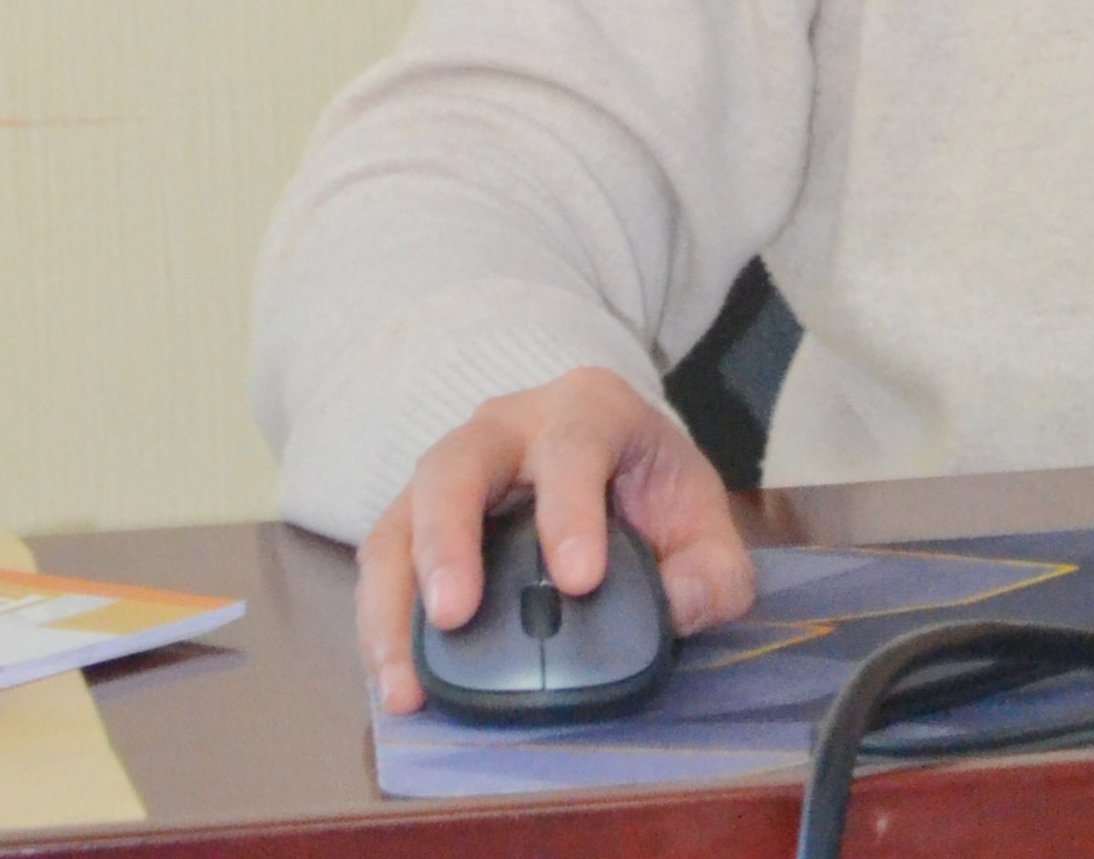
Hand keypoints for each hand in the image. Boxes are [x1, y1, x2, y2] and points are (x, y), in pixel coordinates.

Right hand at [356, 366, 757, 711]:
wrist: (613, 466)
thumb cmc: (652, 490)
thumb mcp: (704, 521)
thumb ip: (714, 570)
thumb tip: (677, 609)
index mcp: (590, 411)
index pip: (574, 448)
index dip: (571, 512)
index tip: (580, 581)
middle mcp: (508, 427)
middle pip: (458, 465)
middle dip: (449, 539)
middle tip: (455, 614)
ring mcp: (451, 470)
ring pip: (400, 517)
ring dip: (393, 600)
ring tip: (405, 681)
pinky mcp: (413, 519)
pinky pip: (381, 564)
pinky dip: (379, 625)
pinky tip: (396, 682)